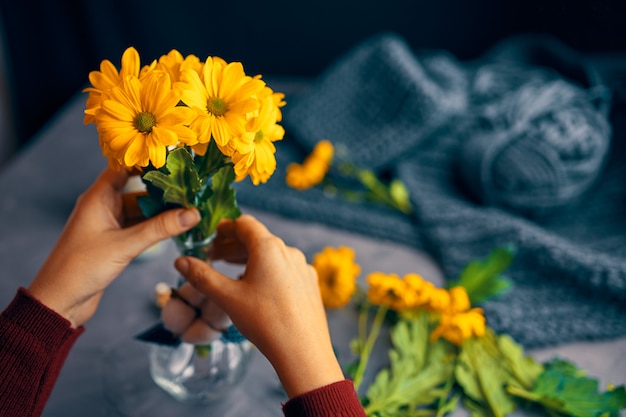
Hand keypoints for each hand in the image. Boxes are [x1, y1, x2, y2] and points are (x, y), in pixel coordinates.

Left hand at [27, 168, 200, 327]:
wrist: (59, 301)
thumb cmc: (81, 268)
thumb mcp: (124, 245)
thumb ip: (160, 228)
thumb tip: (192, 213)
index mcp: (98, 197)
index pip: (124, 167)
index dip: (148, 162)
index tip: (175, 160)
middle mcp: (103, 206)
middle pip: (137, 189)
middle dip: (162, 189)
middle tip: (191, 188)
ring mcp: (109, 223)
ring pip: (140, 209)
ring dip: (161, 210)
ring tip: (189, 207)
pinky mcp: (114, 240)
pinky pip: (139, 226)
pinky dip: (155, 226)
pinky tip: (175, 226)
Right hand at [174, 214, 344, 397]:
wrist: (303, 351)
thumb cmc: (265, 322)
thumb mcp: (228, 298)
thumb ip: (202, 276)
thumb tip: (180, 261)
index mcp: (269, 248)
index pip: (244, 224)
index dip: (225, 228)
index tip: (212, 238)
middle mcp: (289, 251)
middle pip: (258, 239)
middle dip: (234, 245)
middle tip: (214, 256)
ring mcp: (303, 267)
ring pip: (273, 255)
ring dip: (250, 258)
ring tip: (232, 270)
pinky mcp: (310, 283)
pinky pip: (285, 269)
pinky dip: (268, 271)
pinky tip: (258, 288)